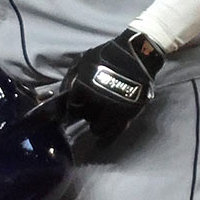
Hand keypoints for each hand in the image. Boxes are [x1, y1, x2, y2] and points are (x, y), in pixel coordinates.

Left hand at [61, 28, 163, 143]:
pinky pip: (114, 132)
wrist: (136, 55)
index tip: (74, 110)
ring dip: (95, 126)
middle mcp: (96, 99)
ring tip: (96, 123)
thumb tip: (62, 96)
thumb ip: (70, 79)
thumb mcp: (82, 62)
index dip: (72, 109)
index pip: (72, 106)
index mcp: (83, 86)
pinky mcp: (128, 113)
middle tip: (89, 110)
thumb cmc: (105, 56)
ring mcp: (113, 107)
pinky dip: (106, 140)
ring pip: (98, 127)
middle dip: (86, 114)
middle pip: (86, 116)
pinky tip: (100, 145)